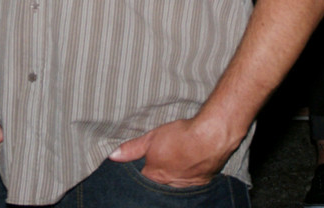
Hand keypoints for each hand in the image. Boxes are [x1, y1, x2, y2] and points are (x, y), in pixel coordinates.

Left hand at [109, 117, 231, 187]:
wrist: (210, 138)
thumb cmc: (180, 137)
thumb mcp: (151, 138)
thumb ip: (132, 148)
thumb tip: (113, 155)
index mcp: (156, 175)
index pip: (143, 179)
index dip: (142, 170)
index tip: (143, 163)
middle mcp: (170, 184)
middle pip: (159, 183)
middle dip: (158, 175)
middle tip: (162, 161)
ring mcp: (187, 185)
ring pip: (174, 184)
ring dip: (173, 175)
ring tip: (175, 162)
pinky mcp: (202, 182)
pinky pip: (190, 183)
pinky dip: (187, 176)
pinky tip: (188, 165)